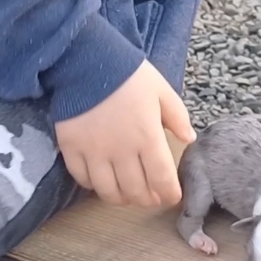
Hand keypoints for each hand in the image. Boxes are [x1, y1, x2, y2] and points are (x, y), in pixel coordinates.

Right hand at [55, 61, 194, 208]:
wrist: (85, 60)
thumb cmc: (128, 74)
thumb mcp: (161, 90)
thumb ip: (178, 117)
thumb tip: (189, 139)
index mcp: (147, 137)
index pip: (162, 180)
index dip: (169, 194)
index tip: (172, 196)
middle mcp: (121, 151)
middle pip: (136, 192)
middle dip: (147, 200)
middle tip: (151, 197)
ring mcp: (94, 152)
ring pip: (108, 192)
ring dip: (121, 199)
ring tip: (127, 194)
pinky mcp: (71, 149)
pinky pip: (83, 180)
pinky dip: (94, 186)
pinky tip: (101, 179)